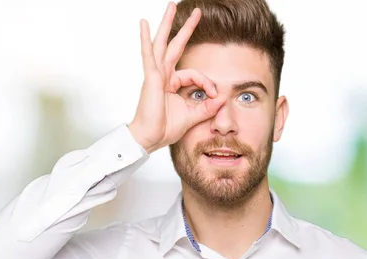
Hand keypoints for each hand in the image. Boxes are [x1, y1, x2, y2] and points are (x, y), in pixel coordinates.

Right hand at [128, 3, 223, 153]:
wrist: (150, 138)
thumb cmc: (166, 128)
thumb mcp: (194, 115)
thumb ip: (208, 107)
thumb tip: (223, 98)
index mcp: (172, 83)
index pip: (194, 74)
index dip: (207, 82)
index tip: (214, 95)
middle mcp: (163, 75)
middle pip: (175, 45)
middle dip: (186, 28)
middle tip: (197, 12)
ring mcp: (155, 74)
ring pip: (163, 43)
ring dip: (167, 24)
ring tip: (171, 6)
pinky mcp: (150, 78)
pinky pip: (148, 54)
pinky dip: (145, 39)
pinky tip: (144, 23)